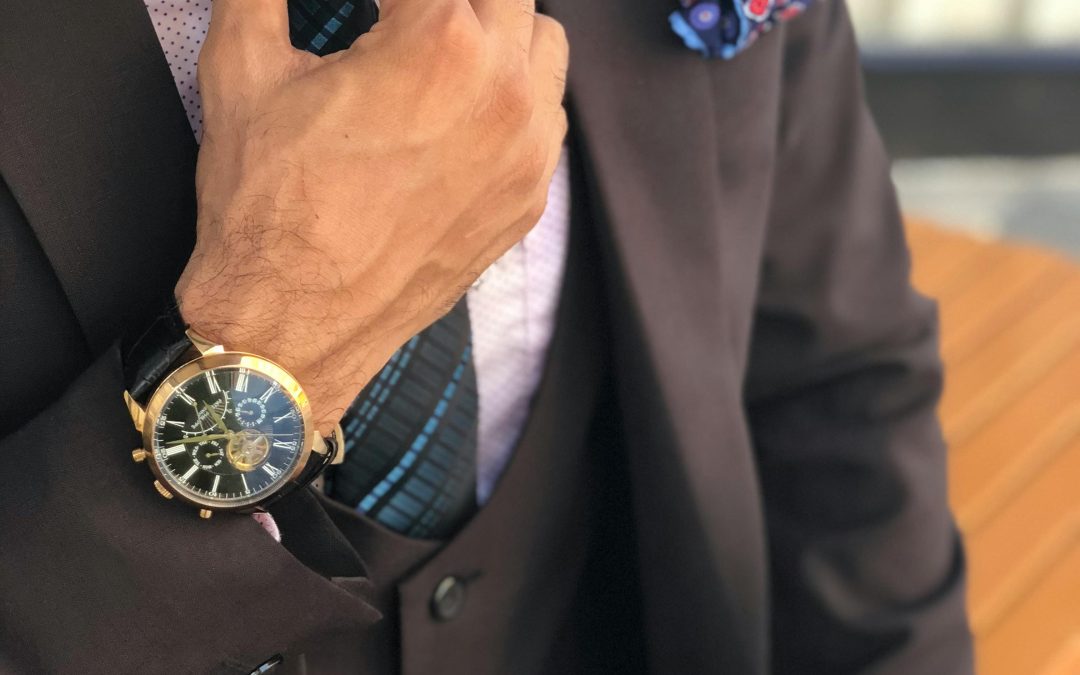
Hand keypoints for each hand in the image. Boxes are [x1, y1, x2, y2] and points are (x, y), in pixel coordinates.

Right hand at [175, 0, 568, 432]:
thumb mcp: (241, 69)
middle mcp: (503, 91)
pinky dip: (514, 95)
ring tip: (438, 49)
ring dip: (497, 30)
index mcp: (439, 41)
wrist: (292, 325)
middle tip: (399, 18)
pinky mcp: (527, 200)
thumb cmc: (268, 208)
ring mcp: (526, 152)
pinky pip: (548, 118)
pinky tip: (460, 111)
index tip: (371, 7)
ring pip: (544, 44)